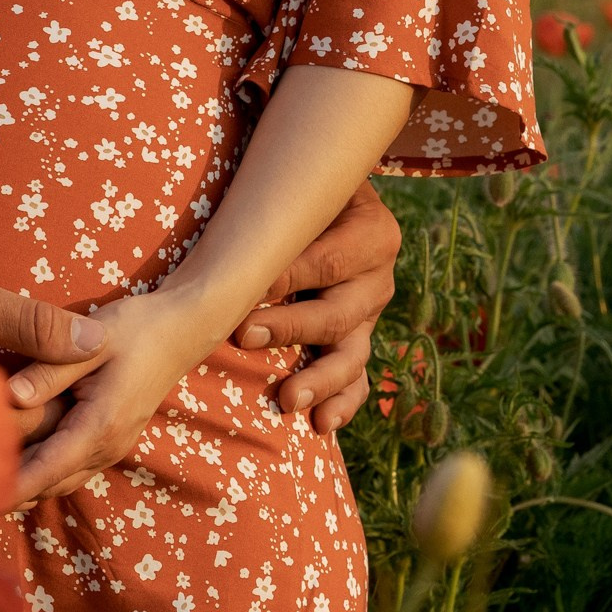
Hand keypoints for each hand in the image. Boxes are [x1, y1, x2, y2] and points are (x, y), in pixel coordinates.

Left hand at [7, 288, 210, 503]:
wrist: (179, 332)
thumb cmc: (134, 330)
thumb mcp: (92, 342)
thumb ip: (49, 370)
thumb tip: (9, 396)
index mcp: (101, 425)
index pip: (46, 470)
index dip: (8, 487)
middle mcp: (107, 447)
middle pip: (48, 485)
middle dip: (7, 492)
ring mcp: (110, 448)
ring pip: (58, 481)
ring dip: (23, 485)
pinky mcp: (107, 442)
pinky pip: (68, 468)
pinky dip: (39, 472)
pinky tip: (8, 461)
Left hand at [231, 178, 399, 433]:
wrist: (329, 199)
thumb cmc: (302, 187)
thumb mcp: (302, 186)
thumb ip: (280, 202)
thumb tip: (234, 224)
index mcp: (373, 233)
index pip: (326, 261)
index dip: (284, 280)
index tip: (241, 292)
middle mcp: (378, 278)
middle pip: (337, 313)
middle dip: (289, 329)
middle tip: (243, 337)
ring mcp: (370, 316)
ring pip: (351, 354)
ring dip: (319, 379)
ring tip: (288, 399)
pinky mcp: (359, 342)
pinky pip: (358, 380)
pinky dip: (342, 403)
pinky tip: (321, 424)